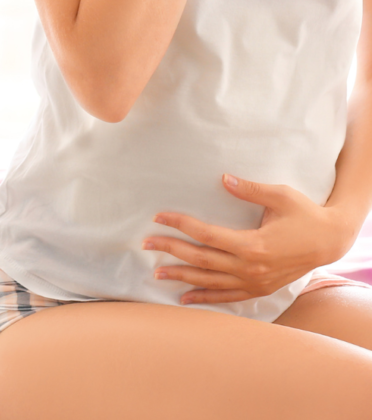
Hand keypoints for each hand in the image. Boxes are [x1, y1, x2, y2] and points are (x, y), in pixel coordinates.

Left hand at [142, 174, 353, 304]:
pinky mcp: (259, 289)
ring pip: (210, 282)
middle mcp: (250, 268)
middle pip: (201, 259)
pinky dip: (205, 298)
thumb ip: (249, 189)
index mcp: (252, 244)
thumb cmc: (304, 214)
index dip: (180, 225)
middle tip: (146, 243)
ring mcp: (254, 282)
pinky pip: (227, 296)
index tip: (159, 217)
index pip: (206, 235)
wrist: (329, 241)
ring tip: (156, 273)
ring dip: (182, 277)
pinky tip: (185, 298)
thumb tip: (224, 178)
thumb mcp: (280, 195)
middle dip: (171, 250)